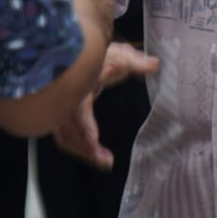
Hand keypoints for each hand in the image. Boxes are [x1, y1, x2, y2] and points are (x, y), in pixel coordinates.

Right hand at [52, 43, 157, 169]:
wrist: (84, 55)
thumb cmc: (102, 56)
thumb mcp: (120, 55)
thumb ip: (135, 62)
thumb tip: (153, 64)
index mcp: (80, 82)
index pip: (78, 106)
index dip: (84, 124)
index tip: (93, 141)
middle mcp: (67, 98)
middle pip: (67, 129)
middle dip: (84, 147)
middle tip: (104, 159)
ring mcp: (63, 109)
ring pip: (66, 136)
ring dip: (84, 151)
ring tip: (106, 161)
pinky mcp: (65, 118)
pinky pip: (68, 136)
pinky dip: (81, 147)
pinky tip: (97, 154)